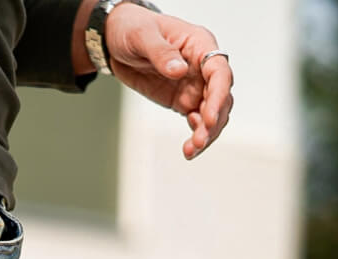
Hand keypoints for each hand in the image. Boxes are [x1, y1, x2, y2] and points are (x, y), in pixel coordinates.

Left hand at [104, 7, 233, 158]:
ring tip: (192, 150)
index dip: (218, 96)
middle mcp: (202, 67)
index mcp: (199, 45)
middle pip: (220, 97)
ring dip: (206, 133)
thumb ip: (161, 52)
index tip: (208, 117)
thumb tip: (178, 70)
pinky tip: (189, 148)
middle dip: (213, 121)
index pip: (219, 72)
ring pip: (212, 113)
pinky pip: (197, 122)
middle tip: (199, 141)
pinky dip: (196, 136)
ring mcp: (194, 86)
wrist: (117, 41)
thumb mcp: (142, 36)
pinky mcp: (183, 101)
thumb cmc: (133, 28)